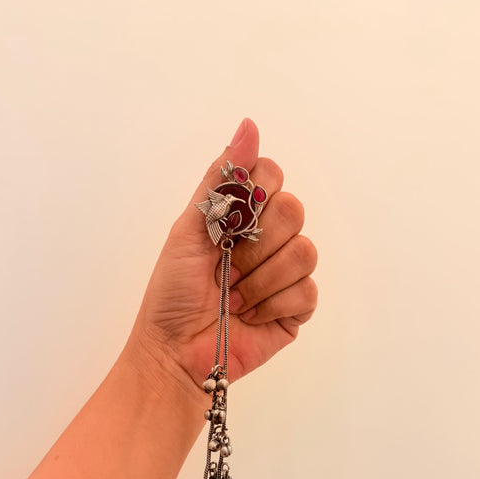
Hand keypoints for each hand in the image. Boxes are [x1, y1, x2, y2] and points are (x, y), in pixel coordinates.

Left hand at [124, 118, 317, 396]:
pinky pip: (307, 291)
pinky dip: (273, 305)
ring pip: (304, 251)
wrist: (175, 352)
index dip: (254, 196)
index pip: (272, 176)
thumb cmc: (173, 293)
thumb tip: (249, 125)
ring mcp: (285, 275)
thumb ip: (221, 180)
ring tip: (233, 300)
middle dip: (253, 245)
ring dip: (260, 280)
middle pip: (294, 210)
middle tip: (224, 268)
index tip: (227, 223)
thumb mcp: (188, 229)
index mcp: (242, 216)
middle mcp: (268, 239)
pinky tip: (251, 316)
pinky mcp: (296, 309)